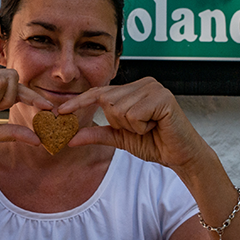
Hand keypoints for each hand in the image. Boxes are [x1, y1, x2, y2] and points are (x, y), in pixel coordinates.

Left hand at [57, 77, 206, 171]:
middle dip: (119, 123)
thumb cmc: (154, 143)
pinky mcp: (162, 97)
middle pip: (108, 102)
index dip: (79, 102)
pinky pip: (134, 114)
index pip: (99, 92)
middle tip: (140, 129)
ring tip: (149, 127)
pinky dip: (142, 127)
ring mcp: (153, 87)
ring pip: (119, 109)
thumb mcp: (120, 139)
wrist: (180, 155)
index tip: (60, 112)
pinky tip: (156, 126)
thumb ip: (98, 135)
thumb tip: (71, 138)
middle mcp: (142, 83)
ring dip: (132, 127)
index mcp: (132, 89)